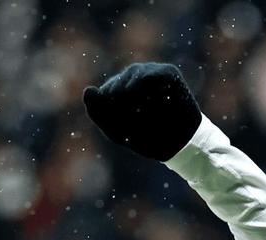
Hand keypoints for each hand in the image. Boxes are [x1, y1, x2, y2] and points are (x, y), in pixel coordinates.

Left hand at [83, 62, 201, 160]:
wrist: (178, 142)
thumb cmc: (144, 136)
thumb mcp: (115, 130)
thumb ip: (97, 111)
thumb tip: (87, 90)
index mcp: (113, 89)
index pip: (101, 99)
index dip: (112, 119)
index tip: (126, 130)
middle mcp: (128, 77)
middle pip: (112, 93)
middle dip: (123, 115)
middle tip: (140, 125)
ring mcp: (147, 71)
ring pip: (127, 86)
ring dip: (135, 108)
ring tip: (148, 117)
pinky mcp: (166, 72)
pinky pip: (148, 79)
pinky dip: (150, 98)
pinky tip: (159, 106)